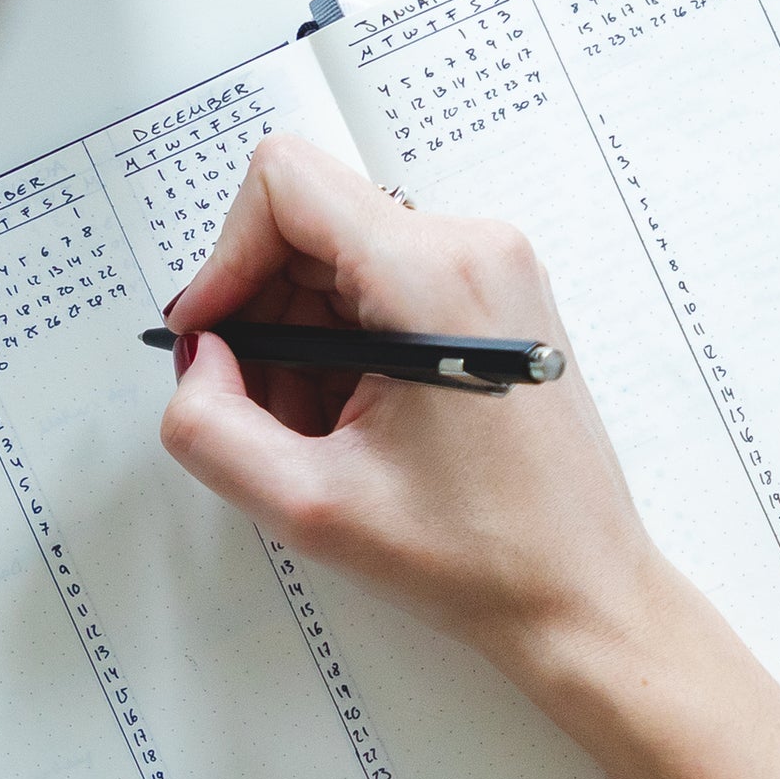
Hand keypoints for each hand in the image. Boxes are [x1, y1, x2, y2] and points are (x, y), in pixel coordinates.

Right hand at [157, 136, 670, 675]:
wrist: (581, 594)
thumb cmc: (478, 557)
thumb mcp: (308, 507)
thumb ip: (210, 426)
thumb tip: (199, 359)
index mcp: (434, 275)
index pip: (285, 183)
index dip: (224, 259)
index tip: (209, 339)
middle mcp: (472, 247)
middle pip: (306, 226)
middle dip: (261, 319)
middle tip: (264, 415)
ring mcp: (489, 268)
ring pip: (336, 263)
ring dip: (299, 345)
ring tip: (322, 439)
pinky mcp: (491, 298)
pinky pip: (378, 290)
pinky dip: (341, 351)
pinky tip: (356, 429)